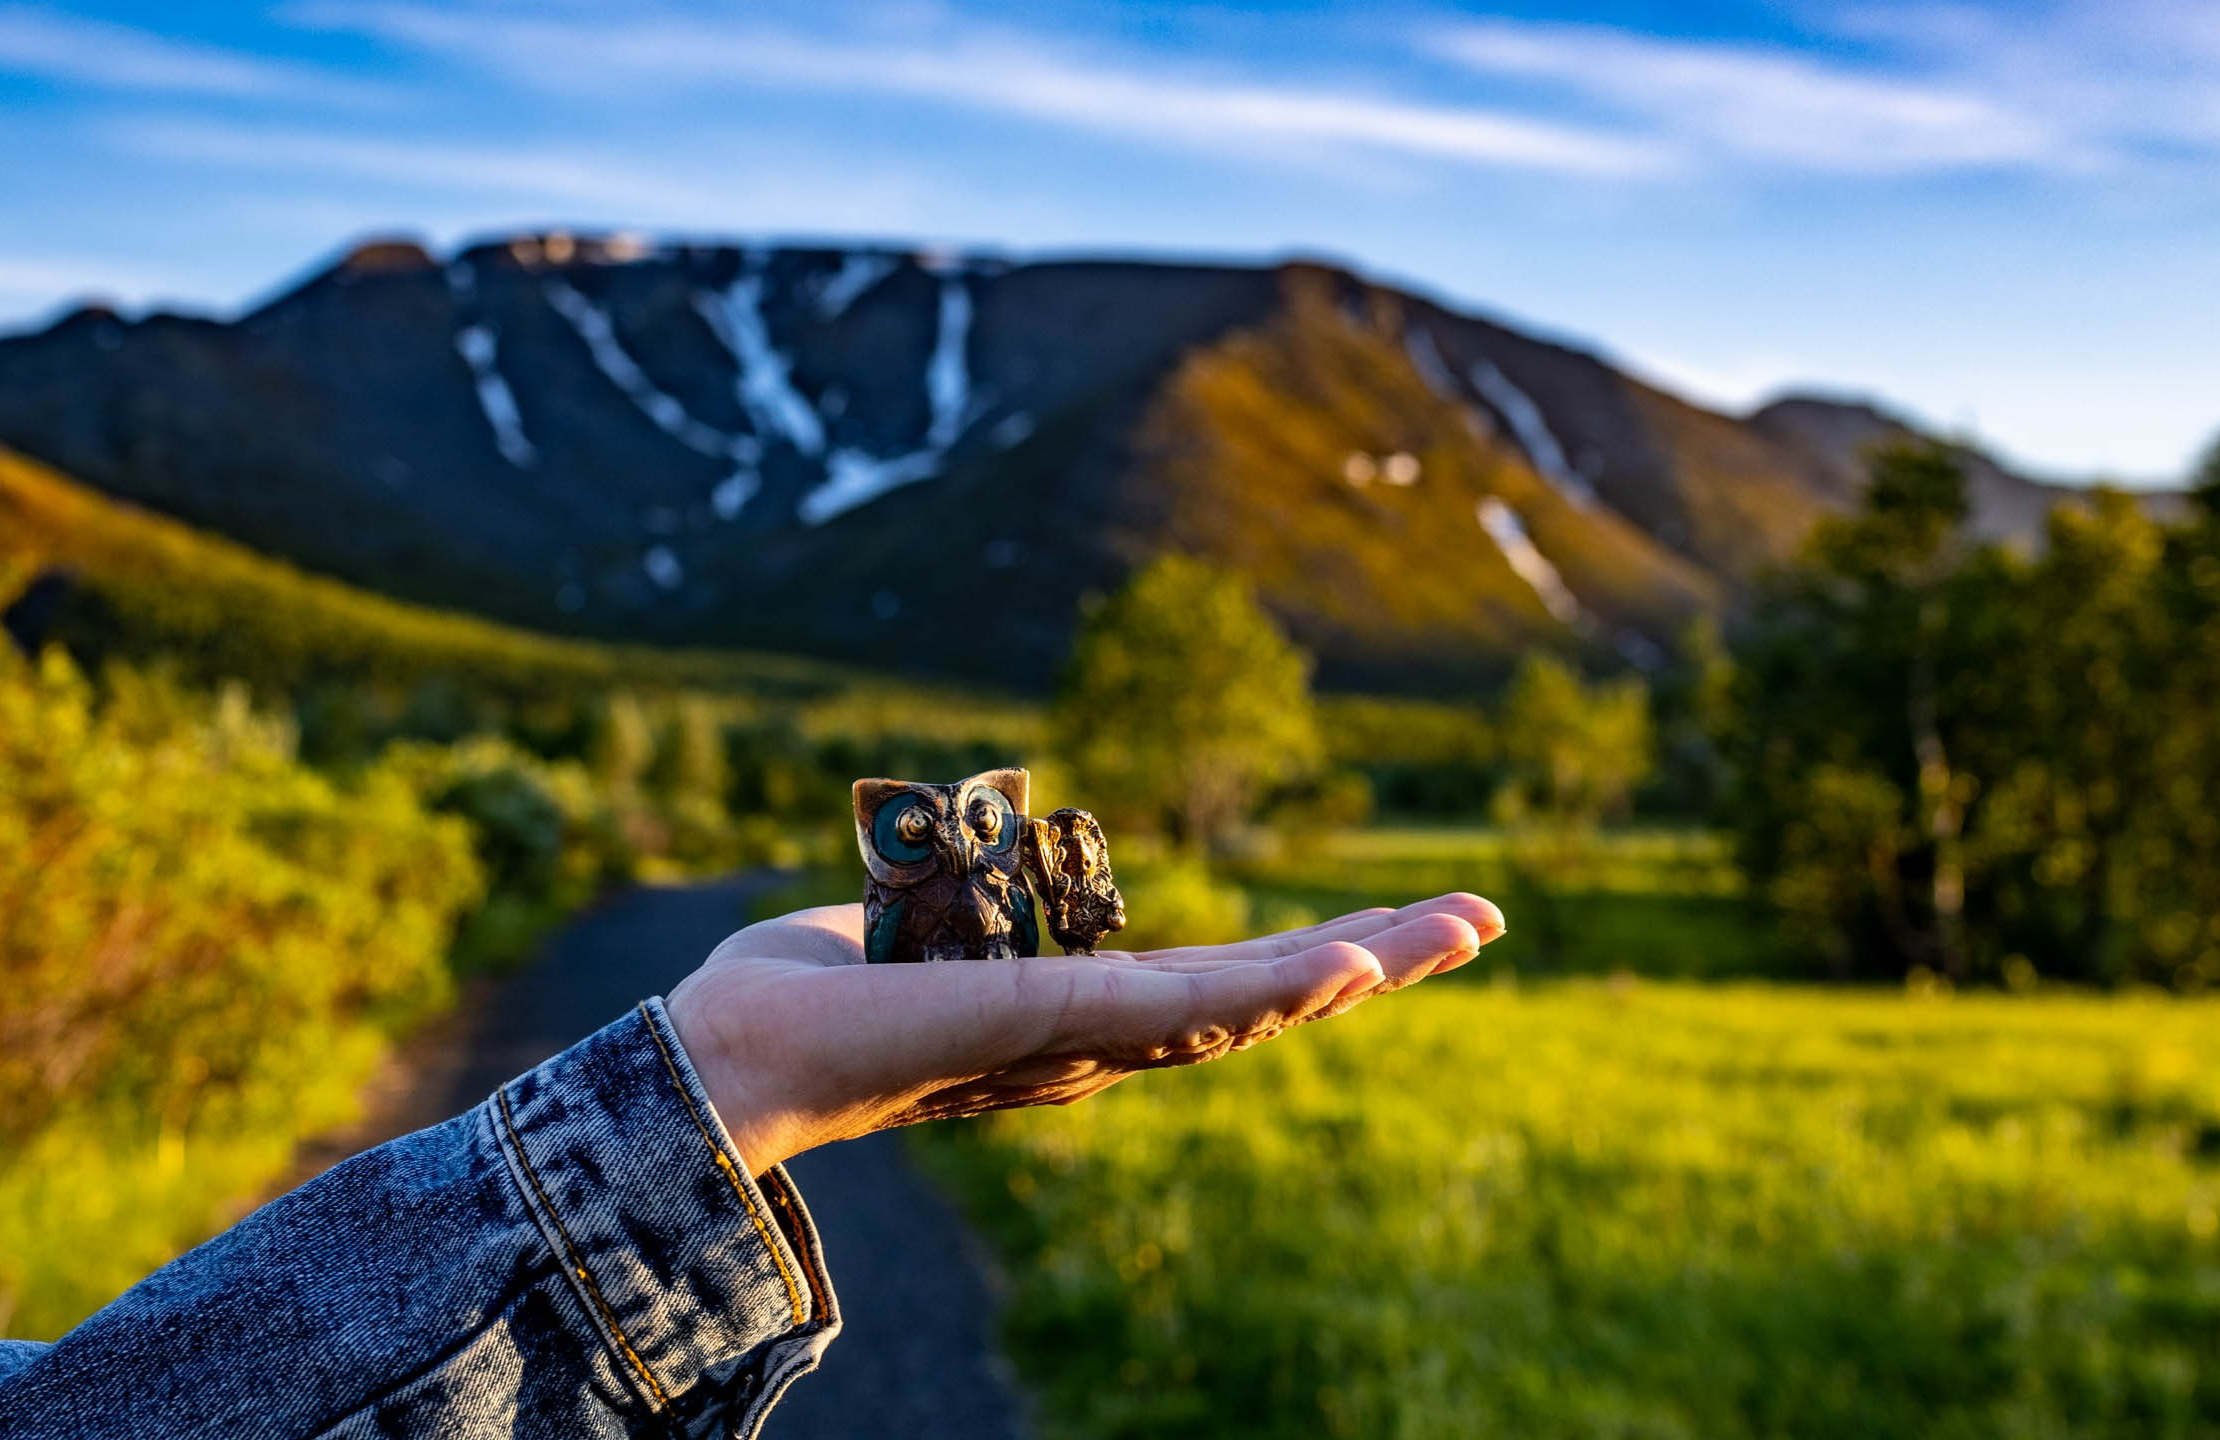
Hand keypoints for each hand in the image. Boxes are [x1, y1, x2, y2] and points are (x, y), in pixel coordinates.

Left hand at [665, 894, 1502, 1172]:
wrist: (729, 1057)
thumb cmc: (810, 999)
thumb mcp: (926, 937)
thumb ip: (970, 921)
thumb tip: (959, 881)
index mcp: (1083, 1021)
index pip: (1229, 986)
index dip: (1320, 956)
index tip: (1405, 922)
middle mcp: (1100, 1044)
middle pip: (1271, 997)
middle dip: (1384, 956)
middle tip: (1490, 916)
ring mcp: (1083, 1039)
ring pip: (1251, 1002)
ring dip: (1362, 964)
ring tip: (1458, 929)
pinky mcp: (1050, 1024)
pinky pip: (1180, 1007)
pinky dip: (1277, 990)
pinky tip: (1353, 969)